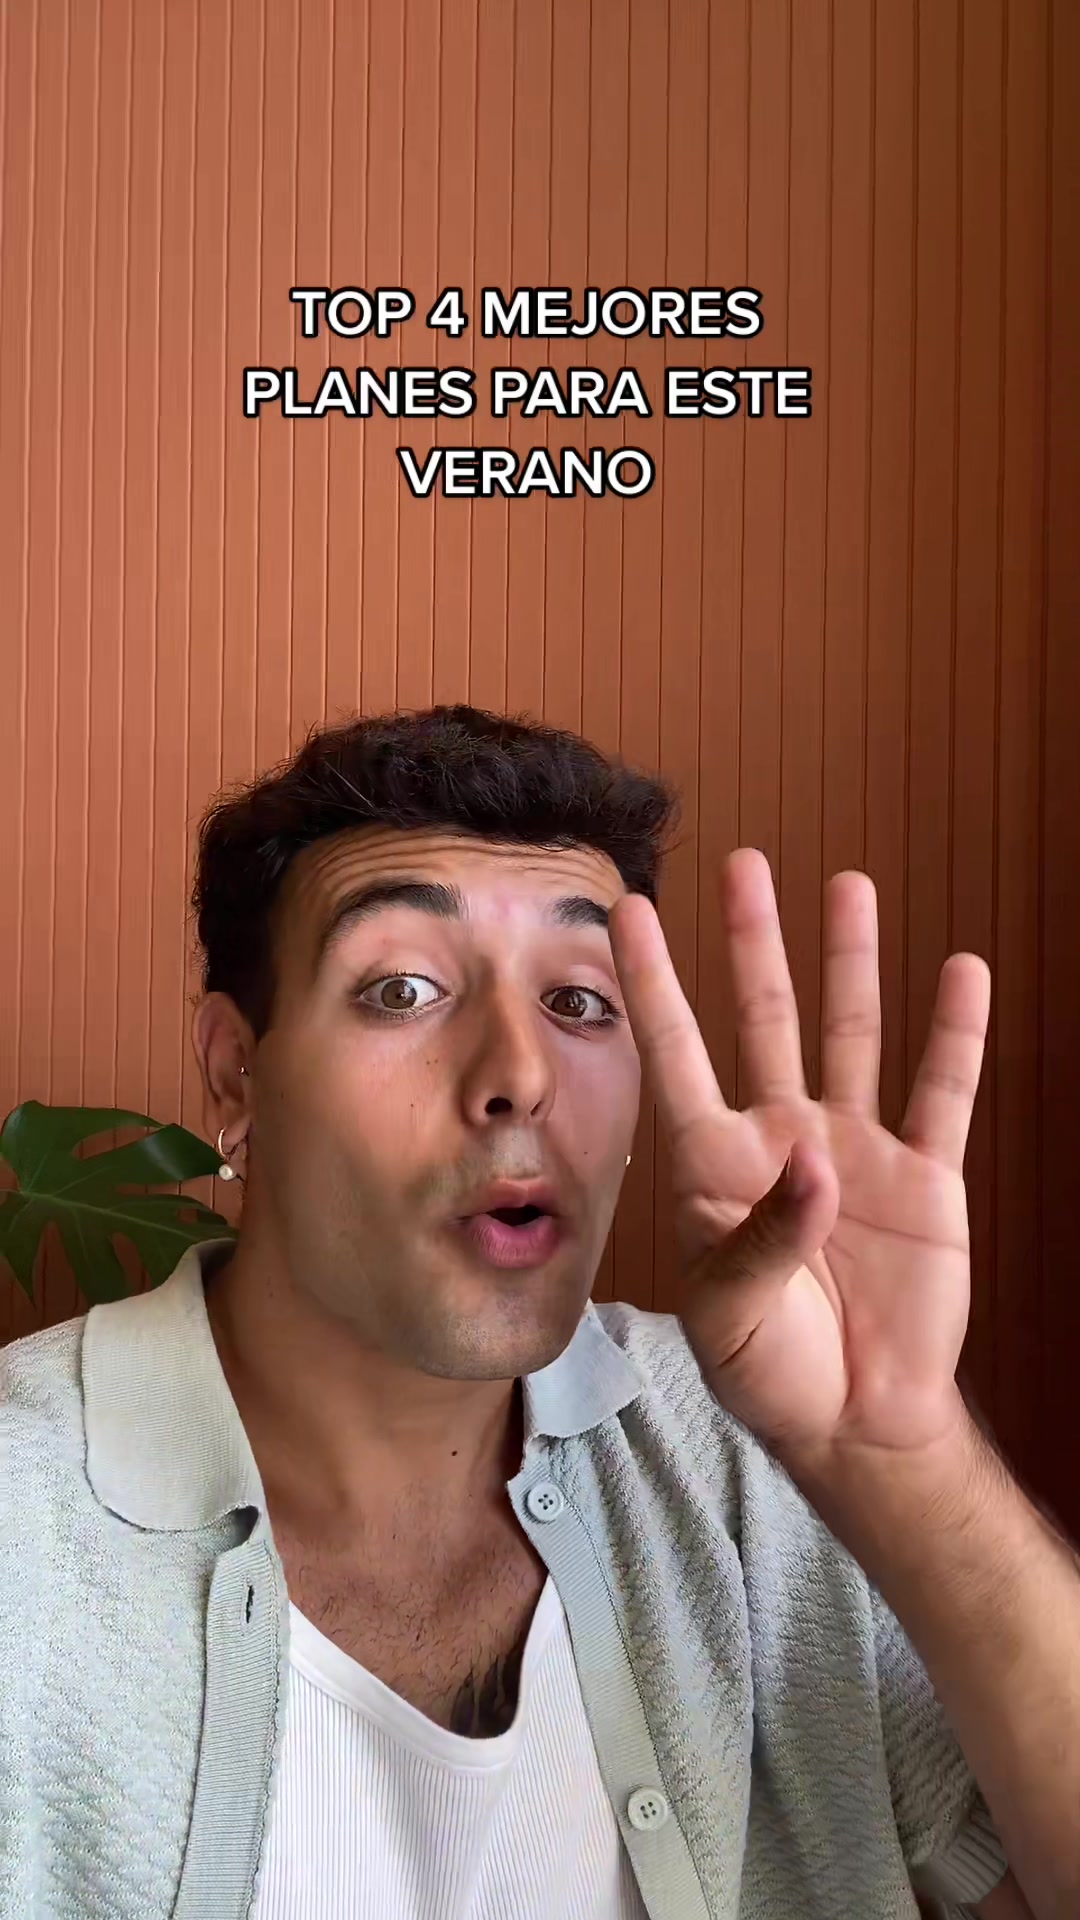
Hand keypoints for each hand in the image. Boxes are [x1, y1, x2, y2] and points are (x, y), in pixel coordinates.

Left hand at [608, 850, 990, 1467]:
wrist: (856, 1420)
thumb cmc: (768, 1370)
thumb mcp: (732, 1312)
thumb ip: (766, 1235)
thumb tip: (816, 1163)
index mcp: (715, 1164)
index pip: (675, 1052)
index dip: (652, 983)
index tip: (627, 910)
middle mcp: (781, 1137)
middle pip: (764, 1017)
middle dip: (753, 942)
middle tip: (744, 864)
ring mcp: (854, 1149)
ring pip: (852, 1032)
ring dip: (850, 961)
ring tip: (848, 885)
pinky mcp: (924, 1174)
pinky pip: (943, 1090)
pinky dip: (955, 1032)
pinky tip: (959, 970)